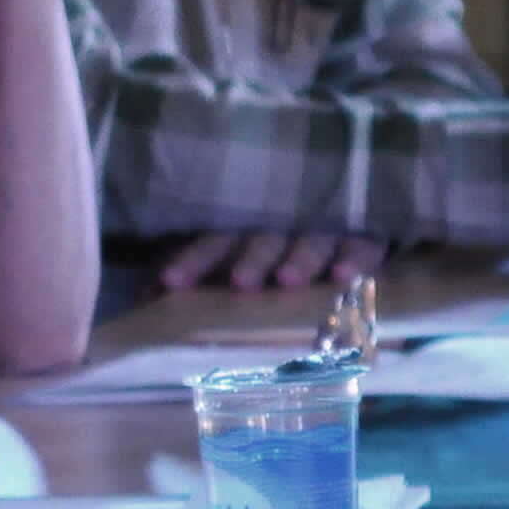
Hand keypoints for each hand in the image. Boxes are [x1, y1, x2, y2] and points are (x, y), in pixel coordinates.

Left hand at [158, 230, 390, 293]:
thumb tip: (145, 297)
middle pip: (262, 240)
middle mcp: (280, 226)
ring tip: (289, 281)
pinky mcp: (363, 235)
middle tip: (240, 282)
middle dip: (251, 260)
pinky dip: (354, 258)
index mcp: (242, 229)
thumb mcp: (227, 256)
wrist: (343, 212)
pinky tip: (344, 277)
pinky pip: (361, 245)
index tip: (172, 283)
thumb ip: (190, 272)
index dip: (194, 260)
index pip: (213, 241)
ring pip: (309, 240)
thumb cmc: (268, 246)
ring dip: (299, 259)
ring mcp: (322, 229)